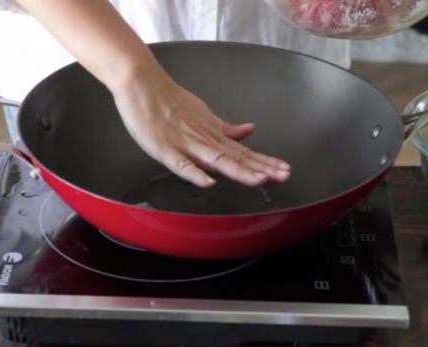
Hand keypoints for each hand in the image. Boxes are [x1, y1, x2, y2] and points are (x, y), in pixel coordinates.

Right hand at [112, 67, 290, 187]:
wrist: (142, 83)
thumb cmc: (169, 100)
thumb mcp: (203, 114)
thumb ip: (226, 129)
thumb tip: (249, 131)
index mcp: (213, 135)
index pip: (244, 152)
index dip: (265, 162)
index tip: (284, 170)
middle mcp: (204, 140)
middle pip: (237, 158)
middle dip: (262, 168)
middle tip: (284, 175)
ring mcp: (186, 144)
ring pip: (217, 160)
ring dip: (239, 170)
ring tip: (259, 179)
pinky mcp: (165, 149)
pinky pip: (181, 164)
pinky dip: (195, 173)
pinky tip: (209, 182)